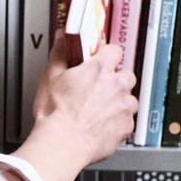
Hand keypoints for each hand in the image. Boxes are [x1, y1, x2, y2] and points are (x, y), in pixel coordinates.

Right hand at [13, 45, 138, 180]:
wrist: (63, 143)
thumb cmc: (56, 114)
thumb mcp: (51, 77)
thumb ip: (61, 53)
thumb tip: (63, 37)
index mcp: (99, 69)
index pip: (115, 50)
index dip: (107, 54)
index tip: (101, 60)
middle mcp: (116, 85)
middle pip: (126, 74)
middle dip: (115, 79)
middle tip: (98, 88)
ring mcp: (124, 107)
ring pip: (129, 98)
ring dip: (119, 101)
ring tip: (100, 109)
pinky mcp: (126, 127)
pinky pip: (127, 120)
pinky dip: (118, 122)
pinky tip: (101, 125)